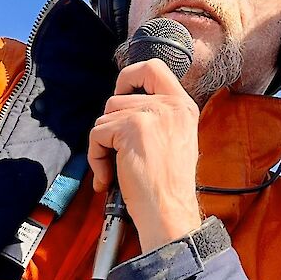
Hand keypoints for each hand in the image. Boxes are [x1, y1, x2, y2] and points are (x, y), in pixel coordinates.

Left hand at [88, 60, 204, 250]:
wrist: (170, 212)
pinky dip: (96, 158)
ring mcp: (152, 113)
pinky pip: (97, 134)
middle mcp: (171, 105)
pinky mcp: (132, 127)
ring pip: (105, 116)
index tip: (122, 93)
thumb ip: (156, 117)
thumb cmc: (168, 187)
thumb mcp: (174, 139)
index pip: (153, 67)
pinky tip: (110, 177)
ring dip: (103, 144)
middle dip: (110, 125)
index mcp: (183, 106)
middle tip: (117, 147)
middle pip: (118, 97)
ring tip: (117, 167)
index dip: (130, 76)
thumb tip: (121, 106)